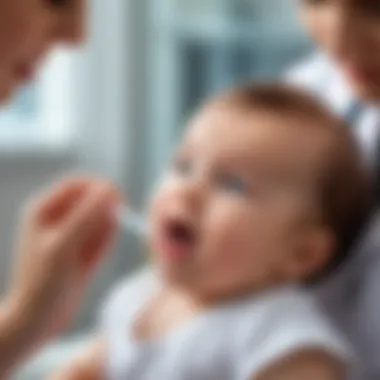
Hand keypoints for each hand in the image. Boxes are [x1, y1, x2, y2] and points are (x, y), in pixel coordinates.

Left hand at [5, 176, 120, 345]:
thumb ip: (87, 216)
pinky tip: (89, 262)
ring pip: (99, 218)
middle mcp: (57, 217)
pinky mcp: (81, 248)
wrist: (38, 320)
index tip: (119, 200)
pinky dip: (104, 243)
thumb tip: (111, 190)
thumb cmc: (45, 281)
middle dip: (103, 213)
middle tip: (103, 233)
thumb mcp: (64, 246)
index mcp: (44, 209)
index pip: (79, 183)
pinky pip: (101, 235)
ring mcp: (70, 233)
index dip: (100, 187)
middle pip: (92, 200)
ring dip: (104, 231)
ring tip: (88, 255)